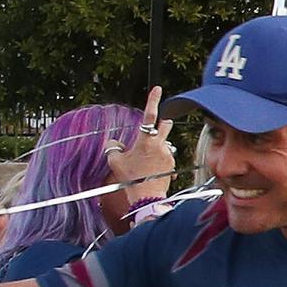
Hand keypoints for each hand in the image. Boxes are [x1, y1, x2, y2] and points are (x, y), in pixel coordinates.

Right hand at [105, 86, 175, 201]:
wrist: (147, 197)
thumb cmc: (130, 179)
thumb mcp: (114, 161)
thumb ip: (113, 147)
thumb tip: (115, 142)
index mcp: (146, 141)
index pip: (150, 115)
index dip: (153, 100)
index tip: (157, 89)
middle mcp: (160, 145)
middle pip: (165, 125)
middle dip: (161, 123)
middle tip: (154, 127)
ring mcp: (169, 155)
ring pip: (165, 142)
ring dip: (158, 145)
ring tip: (146, 160)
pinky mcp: (173, 164)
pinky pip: (166, 156)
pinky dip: (160, 158)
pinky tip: (151, 169)